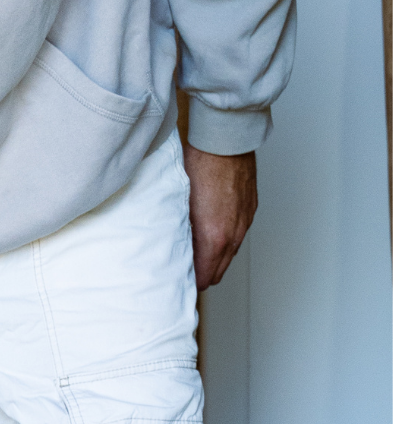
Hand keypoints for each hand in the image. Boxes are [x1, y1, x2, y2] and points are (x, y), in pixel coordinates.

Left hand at [184, 144, 256, 289]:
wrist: (225, 140)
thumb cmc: (199, 165)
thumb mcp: (179, 204)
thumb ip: (179, 233)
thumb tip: (173, 249)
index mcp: (214, 238)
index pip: (204, 278)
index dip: (190, 282)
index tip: (177, 281)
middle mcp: (233, 234)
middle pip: (218, 272)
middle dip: (202, 274)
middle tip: (183, 269)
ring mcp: (244, 222)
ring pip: (229, 254)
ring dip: (214, 257)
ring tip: (195, 249)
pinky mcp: (250, 210)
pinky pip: (238, 235)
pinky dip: (225, 239)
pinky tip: (211, 229)